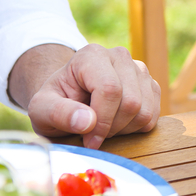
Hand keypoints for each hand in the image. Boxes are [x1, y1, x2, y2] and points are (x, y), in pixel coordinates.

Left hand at [24, 45, 160, 149]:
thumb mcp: (41, 110)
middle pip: (131, 102)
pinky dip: (136, 129)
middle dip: (112, 128)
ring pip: (145, 110)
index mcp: (92, 55)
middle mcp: (120, 56)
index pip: (110, 89)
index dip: (102, 121)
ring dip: (124, 130)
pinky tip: (117, 125)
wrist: (68, 99)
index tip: (89, 141)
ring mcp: (139, 70)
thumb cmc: (54, 103)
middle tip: (93, 135)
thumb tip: (88, 122)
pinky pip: (153, 116)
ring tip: (104, 128)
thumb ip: (58, 113)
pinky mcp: (151, 85)